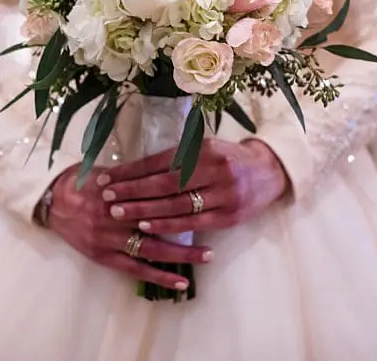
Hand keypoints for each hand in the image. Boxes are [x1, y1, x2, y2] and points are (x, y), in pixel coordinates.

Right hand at [46, 164, 213, 290]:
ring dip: (180, 255)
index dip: (183, 200)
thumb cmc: (81, 181)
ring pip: (152, 249)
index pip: (157, 197)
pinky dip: (158, 276)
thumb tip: (165, 170)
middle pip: (159, 225)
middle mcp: (116, 216)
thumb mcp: (109, 171)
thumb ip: (135, 176)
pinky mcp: (103, 256)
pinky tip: (179, 283)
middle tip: (214, 233)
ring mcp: (110, 238)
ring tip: (206, 258)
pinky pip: (135, 269)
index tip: (207, 200)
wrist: (51, 201)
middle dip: (189, 230)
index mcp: (120, 192)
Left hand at [98, 139, 289, 235]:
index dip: (132, 171)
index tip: (108, 178)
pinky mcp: (229, 216)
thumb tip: (134, 169)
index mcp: (204, 149)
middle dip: (133, 191)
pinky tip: (147, 227)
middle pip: (165, 183)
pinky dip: (168, 225)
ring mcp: (224, 194)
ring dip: (145, 210)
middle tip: (107, 196)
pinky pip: (193, 224)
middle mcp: (214, 169)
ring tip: (120, 212)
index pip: (160, 161)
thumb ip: (176, 157)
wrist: (269, 172)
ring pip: (176, 205)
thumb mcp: (205, 149)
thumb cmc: (228, 159)